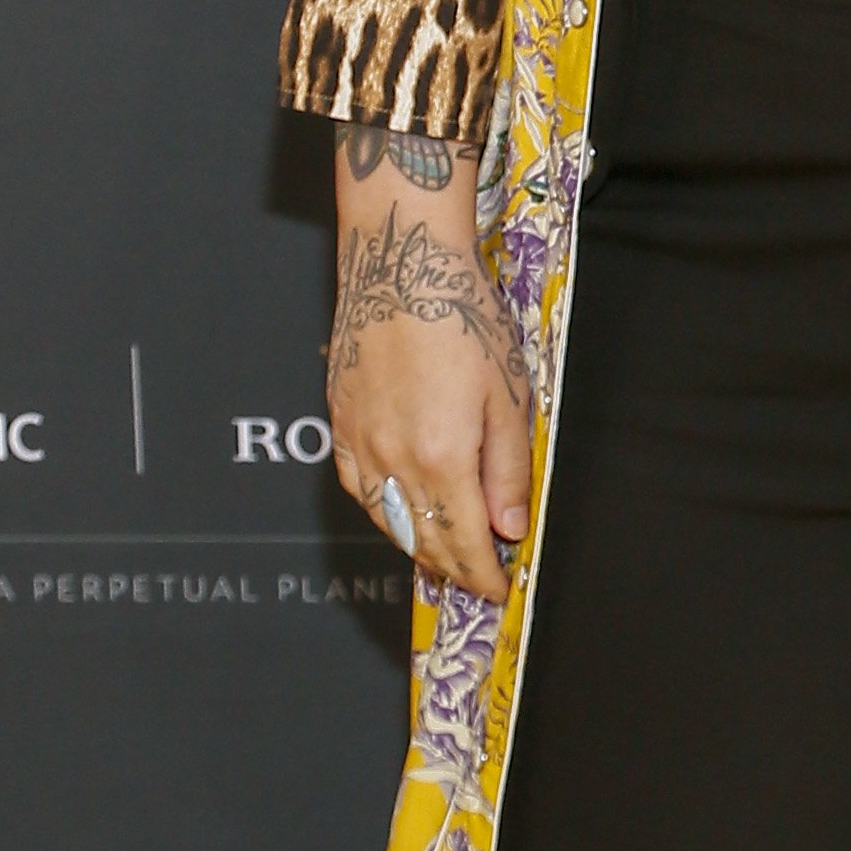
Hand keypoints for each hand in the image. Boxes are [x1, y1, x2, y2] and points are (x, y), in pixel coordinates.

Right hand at [325, 127, 532, 606]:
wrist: (400, 261)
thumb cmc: (461, 316)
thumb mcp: (508, 394)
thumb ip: (507, 469)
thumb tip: (510, 528)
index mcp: (441, 457)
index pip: (464, 542)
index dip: (483, 574)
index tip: (499, 590)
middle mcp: (392, 460)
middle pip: (422, 539)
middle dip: (453, 568)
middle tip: (476, 581)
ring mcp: (359, 442)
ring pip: (385, 520)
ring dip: (416, 546)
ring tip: (443, 557)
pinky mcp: (339, 421)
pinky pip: (357, 487)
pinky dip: (380, 512)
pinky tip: (397, 512)